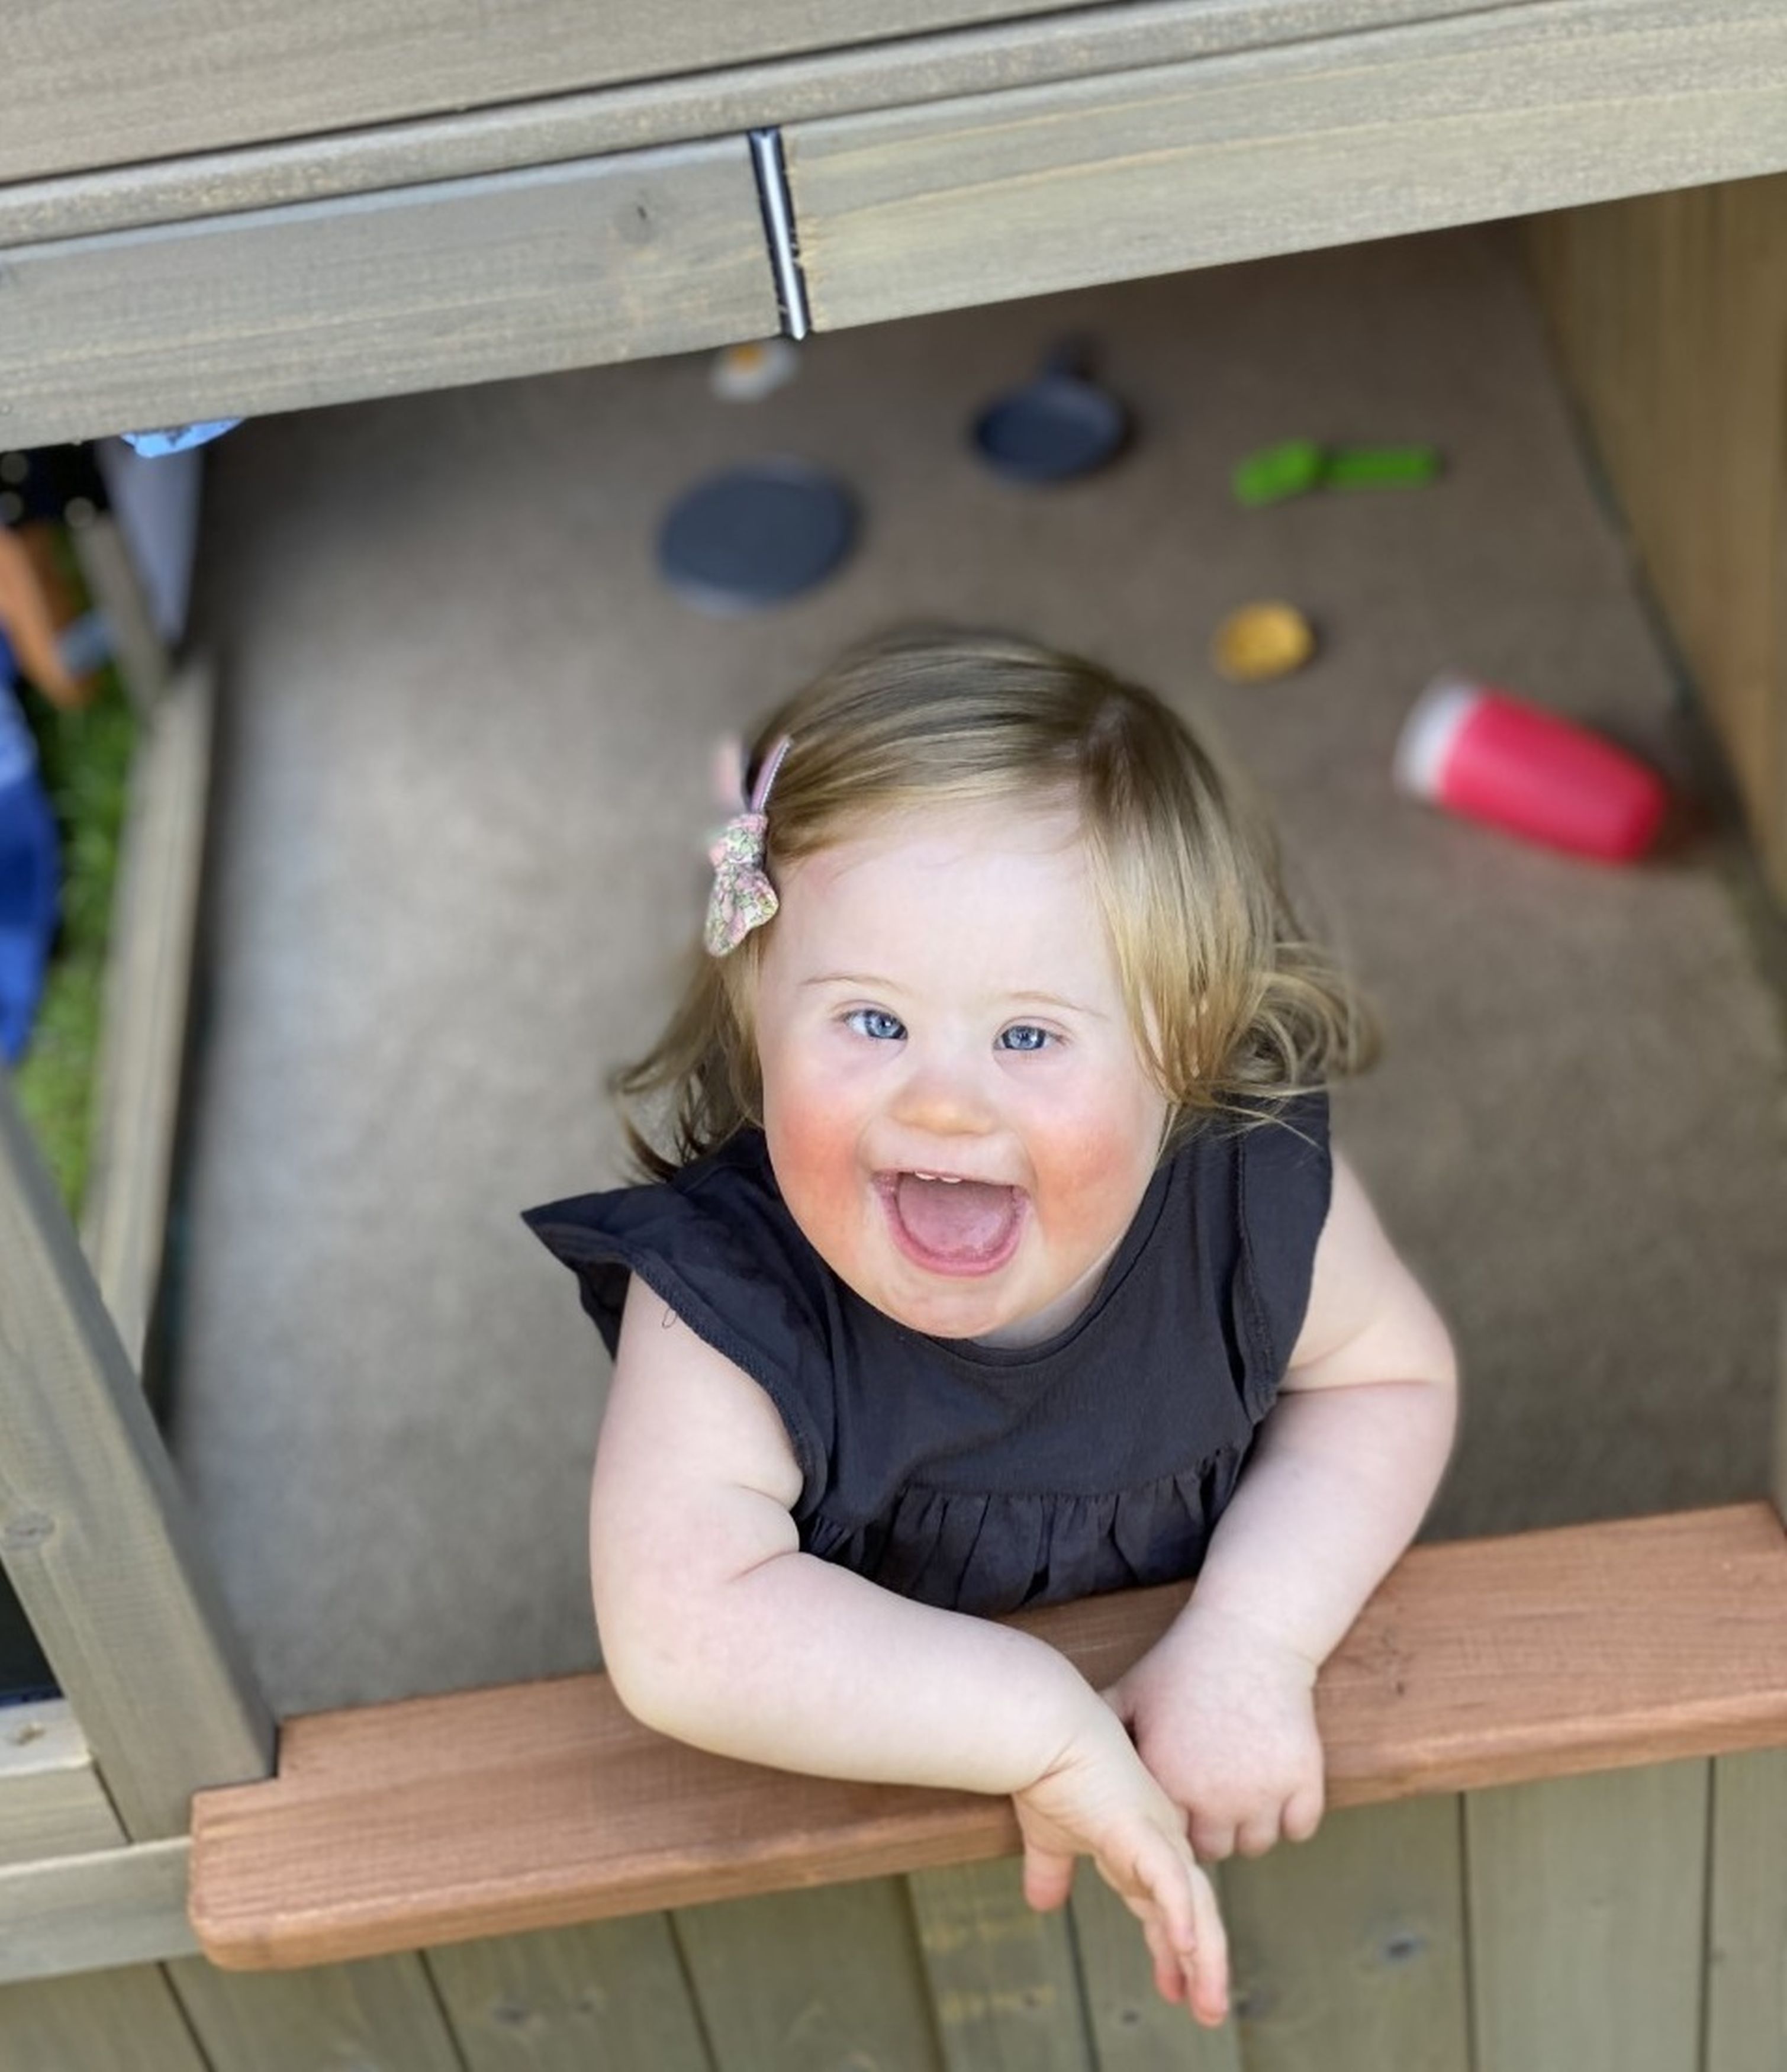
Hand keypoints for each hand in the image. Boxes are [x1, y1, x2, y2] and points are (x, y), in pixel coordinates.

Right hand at [1012, 1704, 1227, 2023]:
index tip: (1177, 1987)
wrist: (1042, 1727)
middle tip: (1210, 2009)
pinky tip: (1187, 1949)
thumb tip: (1040, 1904)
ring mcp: (1156, 1835)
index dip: (1174, 1949)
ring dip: (1206, 1959)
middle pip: (1195, 1913)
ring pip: (1196, 1907)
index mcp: (1141, 1842)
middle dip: (1204, 1966)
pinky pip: (1170, 1883)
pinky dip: (1181, 1917)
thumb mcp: (1048, 1835)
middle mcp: (1161, 1840)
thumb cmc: (1046, 1769)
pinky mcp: (1141, 1830)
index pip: (1166, 1906)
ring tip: (1210, 2004)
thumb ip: (1052, 1870)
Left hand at [1106, 1602, 1324, 1861]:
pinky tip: (1275, 1780)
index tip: (1177, 1797)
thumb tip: (1065, 1753)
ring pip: (1257, 1843)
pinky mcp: (1303, 1780)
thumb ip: (1104, 1731)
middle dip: (1211, 1829)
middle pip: (1215, 1850)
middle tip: (1212, 1792)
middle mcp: (1216, 1797)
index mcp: (1168, 1781)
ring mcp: (1263, 1791)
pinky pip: (1299, 1827)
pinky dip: (1291, 1813)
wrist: (1248, 1631)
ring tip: (1242, 1784)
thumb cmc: (1183, 1663)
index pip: (1168, 1841)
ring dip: (1251, 1823)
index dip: (1172, 1821)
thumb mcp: (1132, 1693)